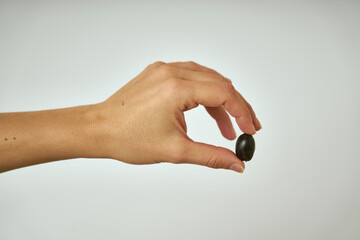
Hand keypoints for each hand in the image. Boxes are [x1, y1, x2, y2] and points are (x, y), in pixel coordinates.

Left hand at [90, 61, 261, 172]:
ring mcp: (164, 69)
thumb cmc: (127, 138)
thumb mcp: (175, 151)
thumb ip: (211, 156)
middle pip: (219, 83)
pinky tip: (207, 111)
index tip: (251, 129)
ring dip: (221, 101)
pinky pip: (191, 77)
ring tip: (226, 128)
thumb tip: (236, 163)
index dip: (243, 112)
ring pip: (207, 79)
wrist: (98, 130)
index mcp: (176, 88)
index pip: (224, 93)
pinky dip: (204, 94)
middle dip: (237, 106)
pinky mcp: (159, 72)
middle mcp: (171, 71)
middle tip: (247, 127)